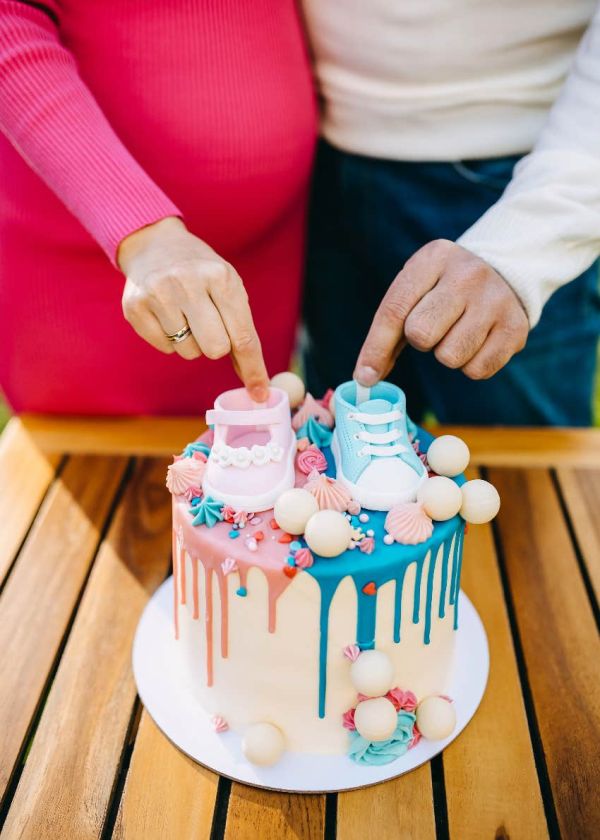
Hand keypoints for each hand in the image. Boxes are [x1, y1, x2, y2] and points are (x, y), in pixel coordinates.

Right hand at [118, 217, 269, 400]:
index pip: (243, 336)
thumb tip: (254, 381)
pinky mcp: (135, 307)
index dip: (253, 369)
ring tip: (184, 312)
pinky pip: (165, 348)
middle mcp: (188, 283)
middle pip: (216, 349)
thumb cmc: (202, 273)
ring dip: (192, 341)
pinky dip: (170, 339)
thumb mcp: (229, 288)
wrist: (155, 245)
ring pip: (190, 352)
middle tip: (209, 325)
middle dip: (217, 346)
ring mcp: (158, 295)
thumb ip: (242, 331)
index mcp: (220, 277)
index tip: (260, 394)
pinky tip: (166, 314)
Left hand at [354, 240, 528, 384]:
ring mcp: (496, 300)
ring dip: (446, 355)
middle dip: (420, 341)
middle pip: (421, 334)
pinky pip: (477, 370)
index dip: (375, 348)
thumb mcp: (415, 291)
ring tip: (457, 332)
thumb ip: (388, 331)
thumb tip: (366, 377)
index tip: (364, 376)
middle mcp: (468, 275)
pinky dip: (470, 366)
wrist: (504, 273)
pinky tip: (477, 341)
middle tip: (434, 327)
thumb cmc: (444, 289)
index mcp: (434, 258)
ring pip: (450, 357)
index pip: (395, 309)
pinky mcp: (516, 328)